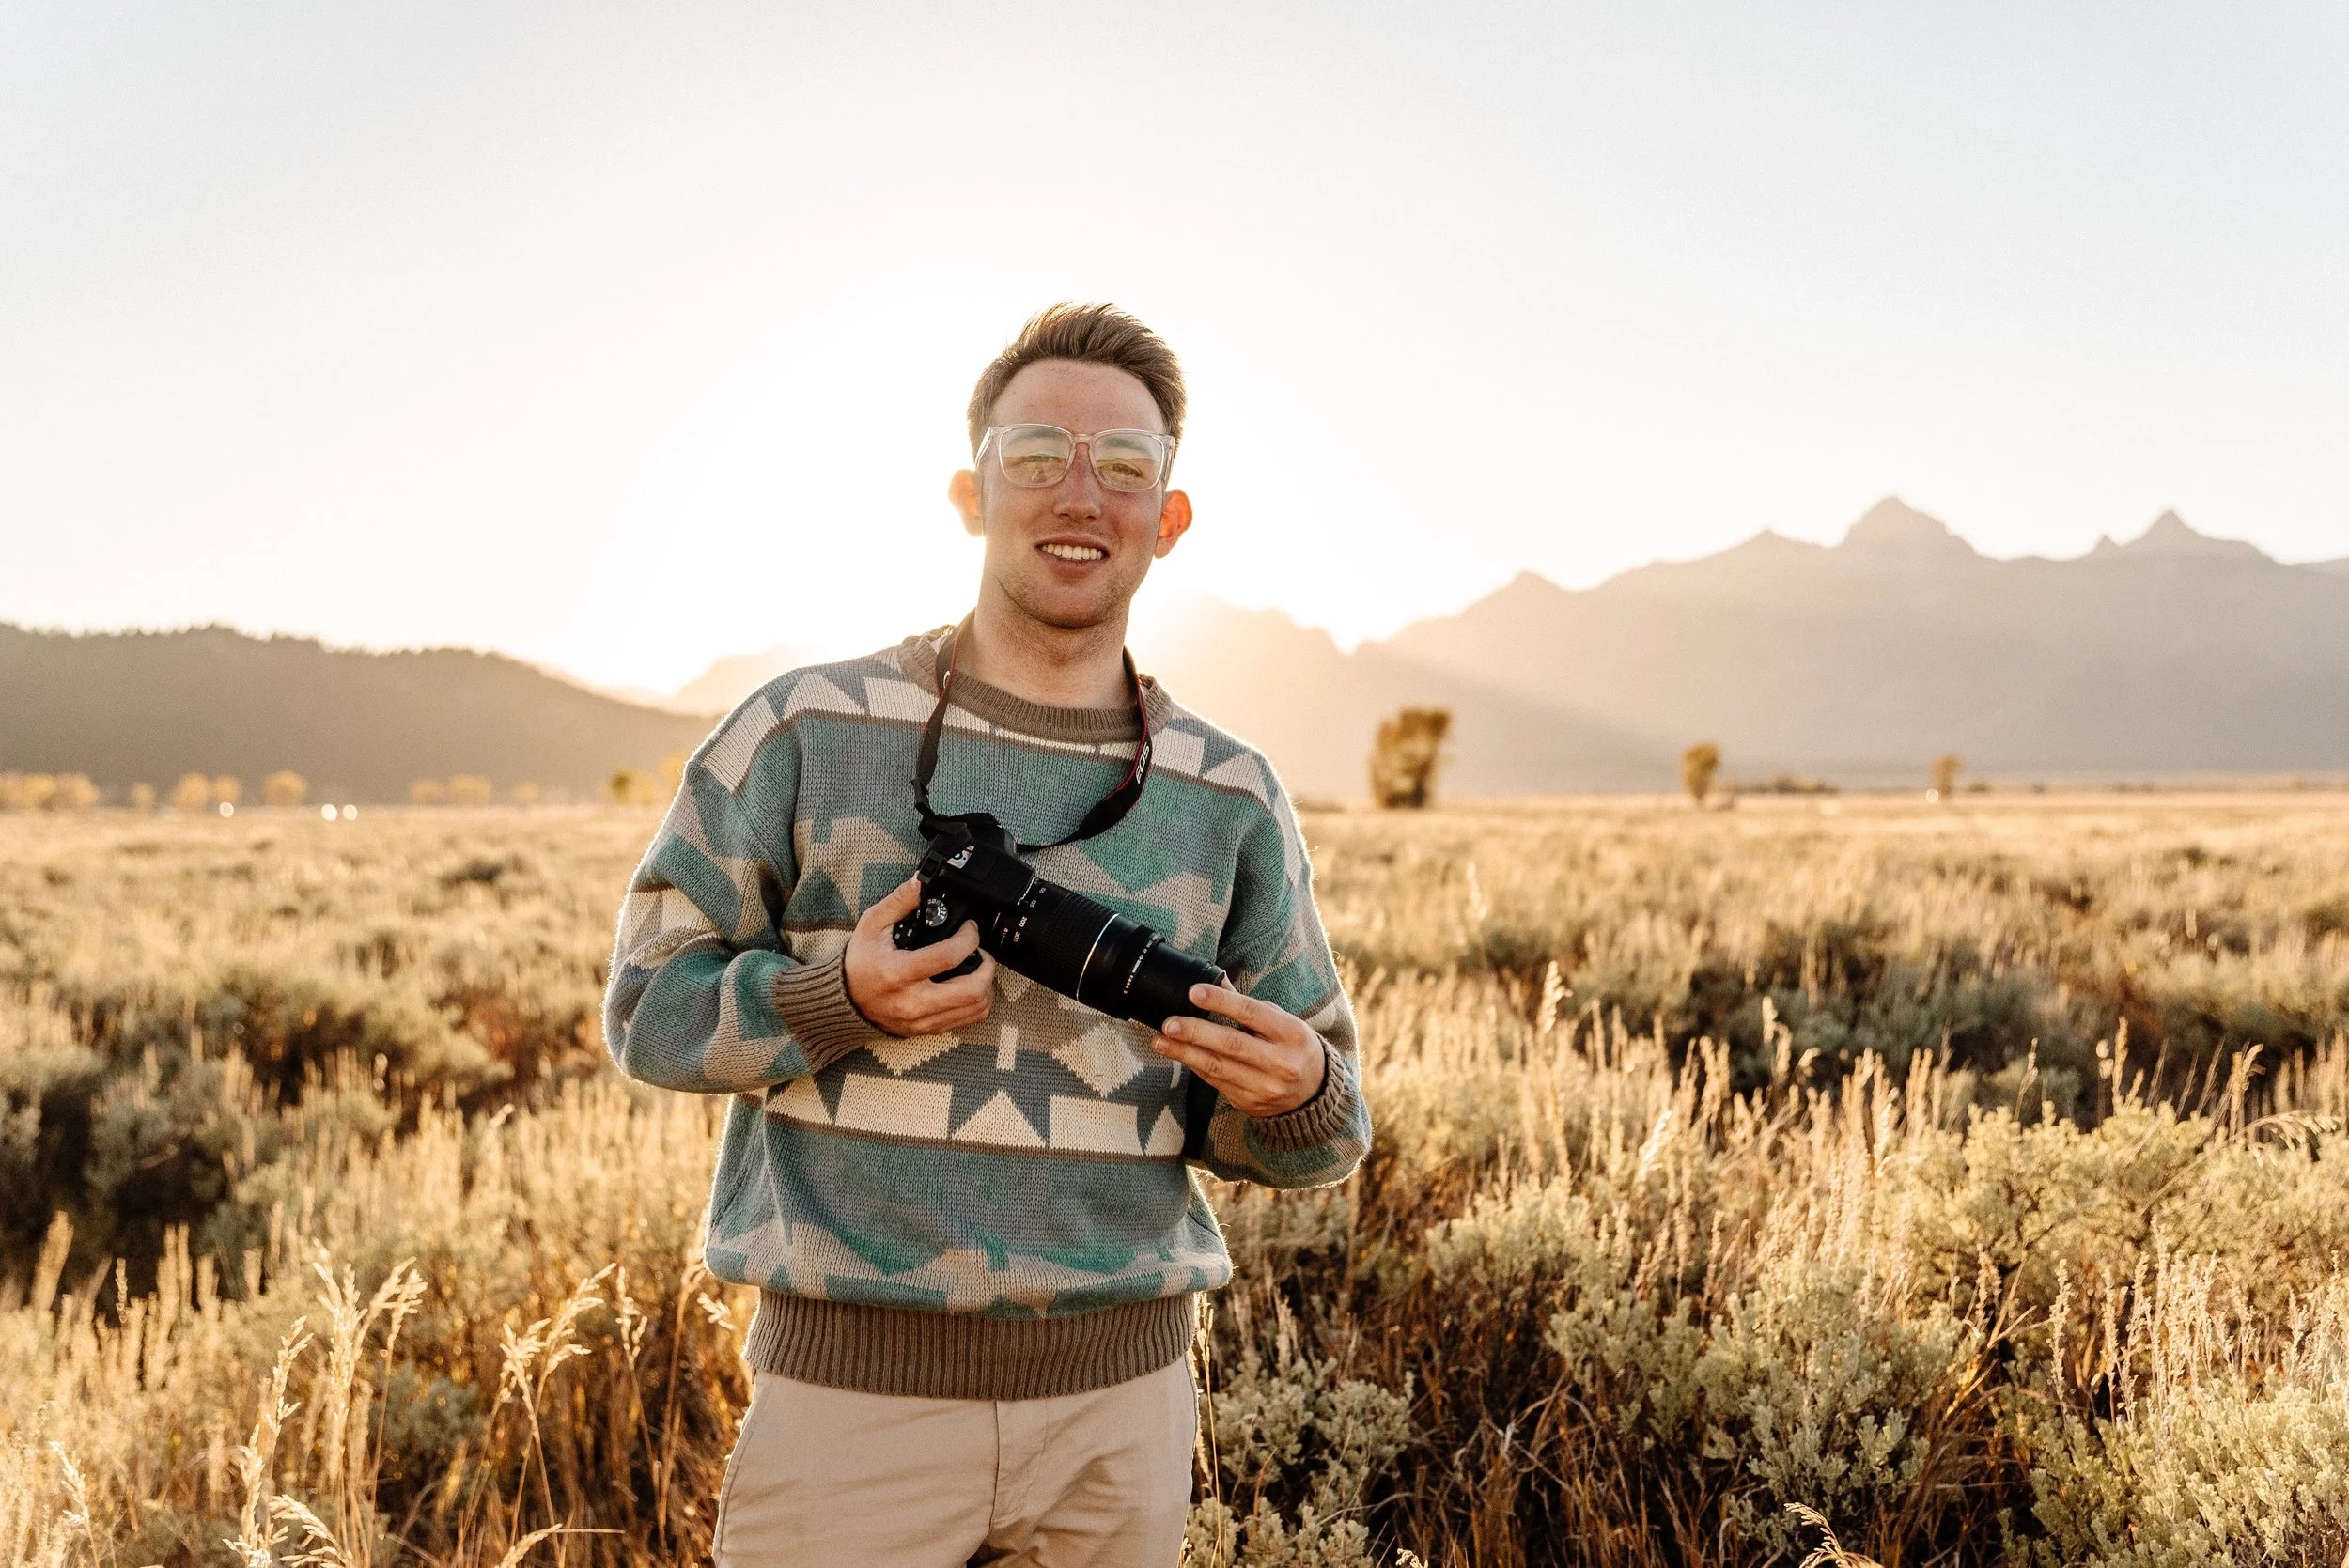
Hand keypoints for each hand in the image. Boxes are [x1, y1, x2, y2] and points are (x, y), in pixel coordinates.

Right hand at [844, 877, 996, 1036]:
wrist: (845, 999)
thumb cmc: (859, 961)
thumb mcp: (872, 924)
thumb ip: (900, 900)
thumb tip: (921, 880)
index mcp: (898, 973)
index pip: (949, 957)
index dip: (969, 938)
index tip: (970, 928)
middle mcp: (912, 1001)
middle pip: (972, 991)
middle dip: (987, 966)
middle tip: (982, 952)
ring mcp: (921, 1020)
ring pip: (975, 1009)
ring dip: (987, 986)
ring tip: (979, 968)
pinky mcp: (926, 1030)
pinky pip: (967, 1021)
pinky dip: (977, 1002)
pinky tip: (970, 986)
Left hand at [1149, 984, 1326, 1117]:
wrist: (1314, 1093)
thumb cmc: (1294, 1048)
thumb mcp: (1282, 1022)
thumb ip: (1248, 1006)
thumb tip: (1216, 980)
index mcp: (1291, 1033)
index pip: (1251, 1013)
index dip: (1221, 1002)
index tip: (1194, 992)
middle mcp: (1280, 1062)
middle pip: (1232, 1044)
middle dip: (1196, 1032)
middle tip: (1169, 1022)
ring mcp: (1265, 1086)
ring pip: (1218, 1067)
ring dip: (1184, 1053)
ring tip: (1160, 1041)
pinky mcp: (1250, 1102)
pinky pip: (1216, 1082)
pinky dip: (1195, 1066)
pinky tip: (1179, 1054)